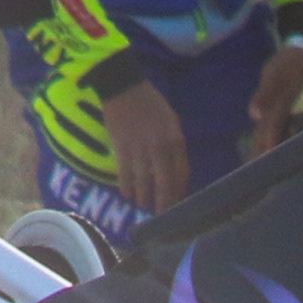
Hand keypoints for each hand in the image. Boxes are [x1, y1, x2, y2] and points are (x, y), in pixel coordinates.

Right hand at [101, 78, 192, 215]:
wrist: (123, 86)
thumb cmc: (150, 103)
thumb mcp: (171, 121)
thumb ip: (174, 145)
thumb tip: (173, 170)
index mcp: (175, 139)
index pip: (181, 173)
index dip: (178, 191)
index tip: (175, 202)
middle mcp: (160, 147)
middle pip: (164, 182)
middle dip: (163, 202)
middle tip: (161, 215)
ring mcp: (140, 148)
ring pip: (143, 181)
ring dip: (143, 197)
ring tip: (142, 206)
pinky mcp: (121, 146)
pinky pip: (125, 172)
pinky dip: (127, 186)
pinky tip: (127, 194)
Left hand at [247, 41, 302, 157]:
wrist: (301, 52)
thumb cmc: (286, 63)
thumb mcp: (273, 76)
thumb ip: (264, 96)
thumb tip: (254, 116)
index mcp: (280, 108)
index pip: (270, 134)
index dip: (264, 149)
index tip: (260, 166)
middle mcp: (283, 112)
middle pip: (272, 136)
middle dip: (264, 153)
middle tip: (257, 172)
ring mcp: (284, 109)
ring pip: (274, 131)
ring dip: (267, 145)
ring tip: (260, 162)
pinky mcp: (283, 104)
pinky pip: (275, 123)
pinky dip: (270, 134)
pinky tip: (269, 141)